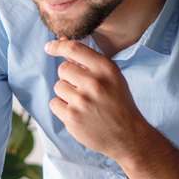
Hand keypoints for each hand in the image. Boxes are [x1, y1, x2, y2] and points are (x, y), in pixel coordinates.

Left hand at [44, 38, 151, 160]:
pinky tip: (78, 114)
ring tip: (84, 104)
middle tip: (84, 90)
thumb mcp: (111, 77)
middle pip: (63, 69)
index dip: (59, 45)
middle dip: (69, 78)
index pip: (75, 49)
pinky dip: (62, 108)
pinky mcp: (72, 118)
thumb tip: (62, 41)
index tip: (49, 47)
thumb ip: (87, 61)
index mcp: (106, 69)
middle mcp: (94, 83)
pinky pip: (54, 103)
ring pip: (58, 87)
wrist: (128, 136)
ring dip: (67, 94)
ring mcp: (82, 101)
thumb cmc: (118, 103)